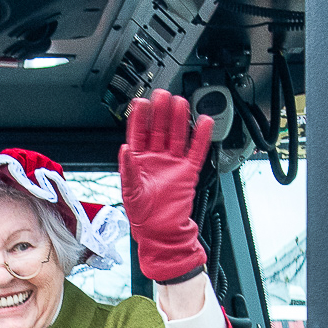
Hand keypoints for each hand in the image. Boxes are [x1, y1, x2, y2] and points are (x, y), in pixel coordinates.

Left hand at [118, 88, 213, 284]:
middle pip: (159, 129)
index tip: (141, 102)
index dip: (140, 118)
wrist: (161, 233)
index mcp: (138, 162)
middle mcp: (156, 159)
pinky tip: (204, 122)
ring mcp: (172, 164)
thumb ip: (128, 169)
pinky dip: (201, 136)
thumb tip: (124, 149)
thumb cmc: (142, 216)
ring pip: (177, 135)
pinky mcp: (187, 172)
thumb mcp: (130, 192)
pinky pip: (196, 150)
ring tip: (181, 102)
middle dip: (161, 112)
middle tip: (163, 95)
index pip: (138, 133)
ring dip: (179, 119)